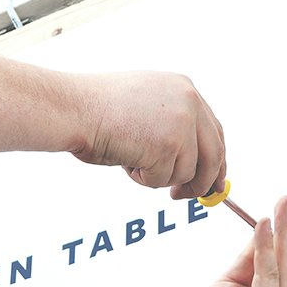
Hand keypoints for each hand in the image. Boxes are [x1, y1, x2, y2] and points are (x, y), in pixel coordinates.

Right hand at [71, 72, 225, 199]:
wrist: (72, 108)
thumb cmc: (94, 112)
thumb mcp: (144, 109)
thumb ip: (172, 129)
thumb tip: (191, 168)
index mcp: (184, 89)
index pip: (214, 132)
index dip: (213, 161)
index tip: (209, 181)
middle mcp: (189, 102)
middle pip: (213, 155)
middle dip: (202, 183)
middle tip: (184, 197)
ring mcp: (181, 124)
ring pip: (186, 173)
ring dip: (157, 176)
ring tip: (129, 156)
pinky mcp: (168, 146)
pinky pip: (163, 181)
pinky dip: (142, 179)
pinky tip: (123, 158)